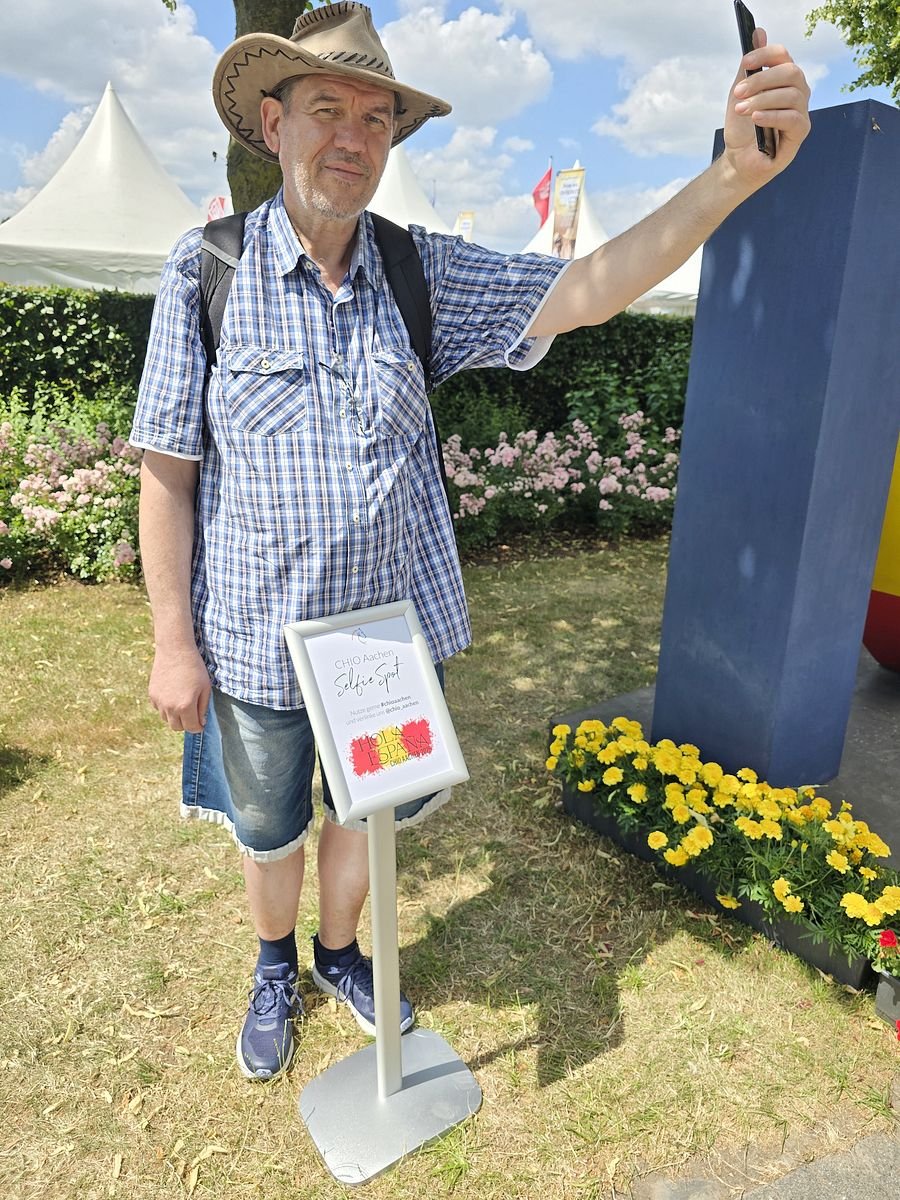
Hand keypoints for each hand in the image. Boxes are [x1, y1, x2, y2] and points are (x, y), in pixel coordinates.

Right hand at [148, 645, 211, 732]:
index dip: (198, 726)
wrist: (175, 650)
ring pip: (167, 719)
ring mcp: (159, 702)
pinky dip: (166, 707)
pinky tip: (173, 694)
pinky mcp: (152, 695)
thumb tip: (200, 722)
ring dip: (175, 716)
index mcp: (185, 706)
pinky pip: (159, 709)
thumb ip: (203, 708)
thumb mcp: (206, 688)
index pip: (192, 728)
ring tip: (182, 701)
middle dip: (186, 723)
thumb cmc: (194, 668)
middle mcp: (170, 707)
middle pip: (177, 727)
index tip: (201, 722)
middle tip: (192, 714)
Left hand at [722, 29, 810, 189]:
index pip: (783, 56)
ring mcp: (801, 111)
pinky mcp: (801, 132)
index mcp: (783, 79)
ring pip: (791, 94)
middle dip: (761, 79)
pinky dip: (772, 115)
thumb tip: (759, 32)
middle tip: (739, 92)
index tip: (746, 61)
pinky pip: (793, 118)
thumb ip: (748, 66)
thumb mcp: (740, 94)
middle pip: (790, 72)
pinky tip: (756, 118)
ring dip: (762, 99)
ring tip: (742, 110)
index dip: (765, 54)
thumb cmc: (742, 128)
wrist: (738, 160)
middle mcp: (797, 92)